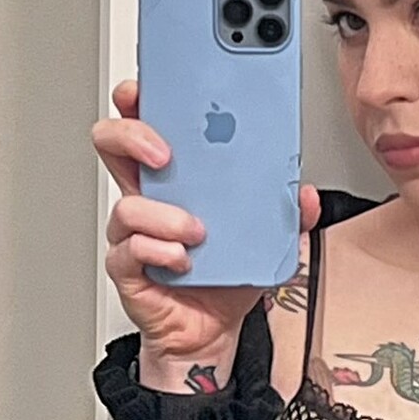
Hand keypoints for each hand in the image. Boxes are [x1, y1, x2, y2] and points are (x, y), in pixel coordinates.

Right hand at [93, 78, 321, 363]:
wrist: (211, 334)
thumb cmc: (224, 281)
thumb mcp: (269, 242)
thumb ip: (288, 214)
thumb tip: (305, 194)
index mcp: (175, 180)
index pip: (145, 123)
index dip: (140, 99)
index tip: (151, 85)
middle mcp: (147, 200)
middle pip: (113, 145)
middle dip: (133, 136)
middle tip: (165, 152)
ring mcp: (133, 234)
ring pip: (127, 204)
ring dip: (164, 214)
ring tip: (197, 232)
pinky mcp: (129, 268)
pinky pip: (131, 249)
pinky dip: (161, 252)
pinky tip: (184, 260)